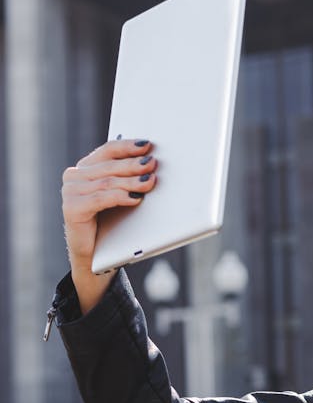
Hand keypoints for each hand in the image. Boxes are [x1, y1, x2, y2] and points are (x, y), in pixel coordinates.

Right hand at [61, 138, 156, 311]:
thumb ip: (126, 180)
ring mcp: (70, 192)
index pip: (107, 151)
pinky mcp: (72, 209)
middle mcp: (74, 177)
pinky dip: (120, 197)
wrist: (94, 257)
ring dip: (131, 181)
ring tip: (150, 181)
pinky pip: (101, 198)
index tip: (148, 145)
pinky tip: (135, 198)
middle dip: (134, 164)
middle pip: (109, 166)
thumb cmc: (110, 225)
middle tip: (153, 163)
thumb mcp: (119, 197)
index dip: (128, 147)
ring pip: (107, 182)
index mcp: (85, 169)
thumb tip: (151, 164)